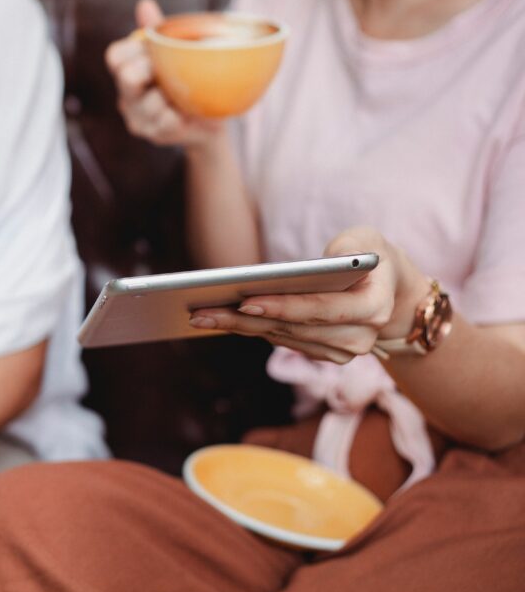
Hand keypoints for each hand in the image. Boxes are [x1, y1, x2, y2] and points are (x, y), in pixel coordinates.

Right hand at [105, 0, 225, 148]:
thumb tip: (144, 3)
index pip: (115, 55)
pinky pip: (166, 121)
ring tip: (183, 94)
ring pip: (149, 101)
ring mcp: (138, 117)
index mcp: (128, 70)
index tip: (156, 50)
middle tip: (168, 71)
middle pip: (126, 76)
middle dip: (151, 69)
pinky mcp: (154, 135)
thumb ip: (159, 30)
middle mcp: (127, 95)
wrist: (210, 120)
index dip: (136, 49)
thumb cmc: (188, 82)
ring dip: (170, 95)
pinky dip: (180, 114)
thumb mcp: (175, 54)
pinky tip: (187, 111)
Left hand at [188, 226, 433, 363]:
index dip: (283, 307)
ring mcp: (344, 352)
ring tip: (202, 315)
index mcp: (374, 308)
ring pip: (283, 339)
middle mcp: (362, 338)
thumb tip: (313, 266)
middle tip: (203, 311)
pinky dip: (252, 329)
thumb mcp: (364, 238)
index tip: (244, 300)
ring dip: (240, 328)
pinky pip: (283, 341)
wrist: (390, 286)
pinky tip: (222, 319)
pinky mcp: (325, 354)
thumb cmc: (369, 253)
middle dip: (245, 320)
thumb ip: (345, 247)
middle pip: (294, 329)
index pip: (322, 310)